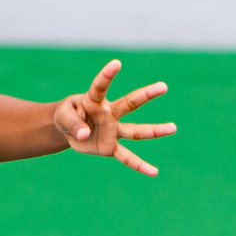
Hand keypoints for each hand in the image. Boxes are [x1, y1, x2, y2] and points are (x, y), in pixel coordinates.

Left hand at [52, 59, 176, 176]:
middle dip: (146, 95)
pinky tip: (154, 172)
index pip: (100, 86)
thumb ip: (72, 123)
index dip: (107, 75)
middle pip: (130, 103)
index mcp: (94, 101)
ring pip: (136, 131)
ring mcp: (112, 130)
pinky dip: (139, 165)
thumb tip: (84, 134)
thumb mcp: (62, 116)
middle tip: (163, 86)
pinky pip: (126, 157)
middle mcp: (109, 114)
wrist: (66, 131)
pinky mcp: (110, 147)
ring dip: (154, 131)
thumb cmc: (66, 115)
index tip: (116, 63)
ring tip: (173, 128)